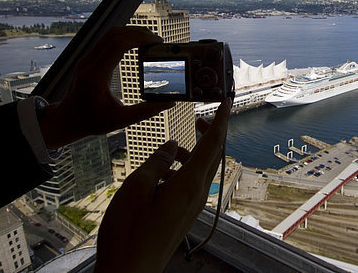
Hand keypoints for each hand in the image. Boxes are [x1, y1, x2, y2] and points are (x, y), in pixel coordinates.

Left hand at [39, 26, 174, 148]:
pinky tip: (135, 44)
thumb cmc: (91, 121)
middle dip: (138, 32)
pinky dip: (123, 37)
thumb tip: (168, 103)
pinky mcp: (88, 59)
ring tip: (148, 40)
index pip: (118, 45)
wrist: (66, 120)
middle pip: (114, 34)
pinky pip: (106, 40)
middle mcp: (89, 63)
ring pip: (110, 34)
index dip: (139, 38)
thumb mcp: (120, 120)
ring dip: (130, 32)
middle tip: (157, 39)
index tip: (156, 41)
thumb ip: (145, 111)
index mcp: (96, 75)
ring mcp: (87, 59)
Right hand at [94, 97, 231, 272]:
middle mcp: (197, 194)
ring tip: (169, 152)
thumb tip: (173, 145)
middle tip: (197, 118)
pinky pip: (191, 184)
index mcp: (189, 184)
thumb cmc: (129, 232)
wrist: (130, 271)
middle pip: (213, 155)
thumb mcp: (137, 187)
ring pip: (200, 170)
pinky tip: (160, 175)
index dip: (221, 120)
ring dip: (190, 154)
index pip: (213, 144)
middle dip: (209, 133)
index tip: (228, 102)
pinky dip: (181, 171)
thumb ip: (157, 161)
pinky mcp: (185, 214)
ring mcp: (192, 206)